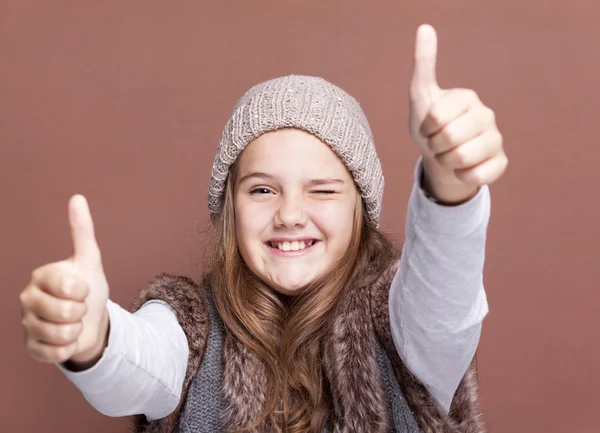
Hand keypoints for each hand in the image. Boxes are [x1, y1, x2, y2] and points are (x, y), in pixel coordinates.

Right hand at [20, 195, 109, 367]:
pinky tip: (65, 339)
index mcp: (41, 275)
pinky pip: (56, 353)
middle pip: (66, 312)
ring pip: (62, 333)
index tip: (82, 288)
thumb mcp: (89, 260)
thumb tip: (77, 197)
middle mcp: (27, 298)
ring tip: (72, 322)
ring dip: (76, 330)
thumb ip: (82, 231)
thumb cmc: (87, 288)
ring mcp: (26, 324)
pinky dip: (68, 348)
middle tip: (78, 307)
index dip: (84, 290)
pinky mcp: (31, 347)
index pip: (69, 286)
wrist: (89, 321)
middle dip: (81, 311)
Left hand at [409, 24, 507, 203]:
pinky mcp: (501, 162)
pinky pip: (478, 175)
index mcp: (467, 97)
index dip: (426, 128)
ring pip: (463, 158)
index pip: (437, 116)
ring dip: (447, 162)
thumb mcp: (421, 98)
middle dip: (435, 146)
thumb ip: (423, 65)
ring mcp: (496, 139)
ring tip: (448, 155)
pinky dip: (462, 176)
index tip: (428, 127)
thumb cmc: (430, 128)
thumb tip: (424, 27)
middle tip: (437, 144)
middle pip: (451, 138)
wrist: (440, 160)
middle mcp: (487, 115)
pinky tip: (462, 168)